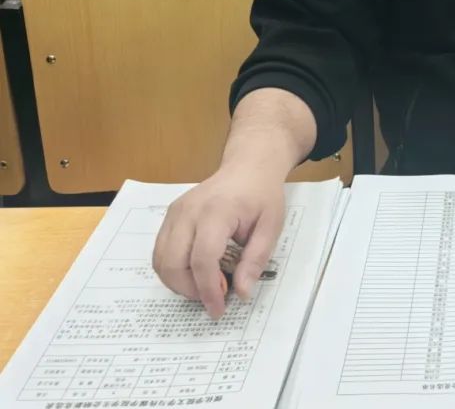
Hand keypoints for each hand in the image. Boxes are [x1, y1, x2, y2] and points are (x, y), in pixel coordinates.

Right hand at [152, 165, 285, 318]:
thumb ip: (256, 259)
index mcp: (216, 212)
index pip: (202, 259)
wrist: (248, 166)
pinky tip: (196, 272)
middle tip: (215, 297)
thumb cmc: (261, 195)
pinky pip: (161, 251)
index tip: (219, 309)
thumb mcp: (271, 226)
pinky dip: (173, 270)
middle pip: (173, 263)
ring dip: (179, 283)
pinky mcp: (169, 216)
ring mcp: (174, 213)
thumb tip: (242, 292)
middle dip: (191, 290)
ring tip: (206, 285)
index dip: (208, 289)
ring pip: (161, 261)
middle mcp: (188, 211)